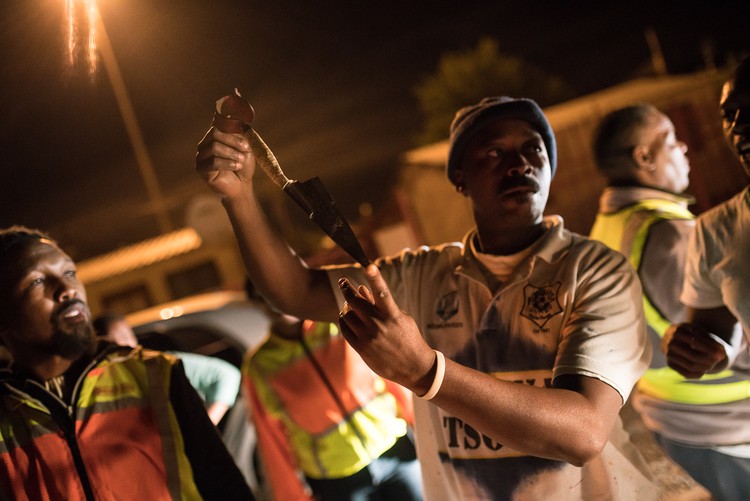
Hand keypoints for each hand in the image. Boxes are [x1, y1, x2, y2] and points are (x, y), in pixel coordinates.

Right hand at [195, 127, 254, 198]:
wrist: (241, 185)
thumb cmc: (243, 165)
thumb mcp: (246, 149)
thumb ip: (242, 136)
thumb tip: (242, 124)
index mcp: (215, 136)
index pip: (217, 123)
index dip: (229, 125)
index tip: (242, 131)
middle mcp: (205, 143)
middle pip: (215, 133)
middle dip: (232, 140)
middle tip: (246, 149)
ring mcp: (201, 156)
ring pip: (214, 147)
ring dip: (232, 153)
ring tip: (241, 161)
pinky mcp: (201, 169)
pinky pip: (213, 162)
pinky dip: (228, 163)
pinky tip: (237, 166)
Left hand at [337, 265, 435, 392]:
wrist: (414, 367)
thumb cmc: (408, 338)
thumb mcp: (400, 318)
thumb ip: (379, 304)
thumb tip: (361, 288)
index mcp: (392, 315)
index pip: (382, 292)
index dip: (375, 277)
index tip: (368, 265)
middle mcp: (379, 325)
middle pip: (355, 301)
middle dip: (347, 289)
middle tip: (343, 282)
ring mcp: (369, 337)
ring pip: (346, 315)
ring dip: (345, 307)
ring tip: (348, 305)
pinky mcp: (361, 348)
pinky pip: (345, 329)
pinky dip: (343, 321)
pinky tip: (346, 318)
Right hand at [662, 322, 727, 378]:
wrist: (677, 338)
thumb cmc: (694, 335)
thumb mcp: (702, 334)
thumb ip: (712, 342)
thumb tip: (722, 354)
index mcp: (677, 330)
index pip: (695, 342)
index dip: (710, 349)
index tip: (723, 353)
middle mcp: (669, 342)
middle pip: (693, 355)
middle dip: (709, 359)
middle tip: (719, 360)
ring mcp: (668, 353)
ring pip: (690, 365)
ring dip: (706, 367)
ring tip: (714, 364)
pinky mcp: (670, 363)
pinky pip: (686, 373)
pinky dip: (698, 373)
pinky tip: (705, 369)